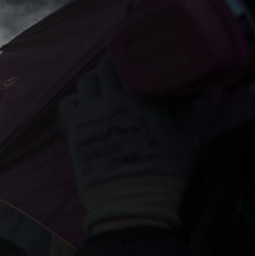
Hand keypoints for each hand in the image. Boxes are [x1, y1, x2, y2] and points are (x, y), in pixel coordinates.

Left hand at [59, 58, 192, 232]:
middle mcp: (115, 98)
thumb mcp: (186, 137)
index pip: (133, 62)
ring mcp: (91, 112)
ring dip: (94, 83)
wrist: (131, 199)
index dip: (132, 56)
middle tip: (118, 72)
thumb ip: (183, 109)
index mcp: (145, 97)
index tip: (136, 56)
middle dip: (111, 67)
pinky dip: (76, 102)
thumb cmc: (166, 170)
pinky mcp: (74, 129)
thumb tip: (186, 90)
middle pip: (105, 68)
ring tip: (102, 92)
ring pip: (85, 82)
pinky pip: (68, 103)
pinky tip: (85, 110)